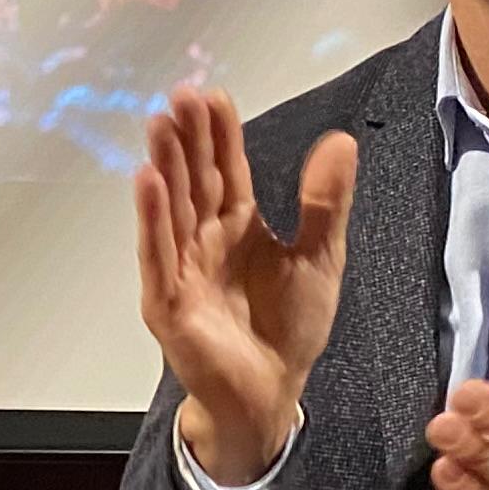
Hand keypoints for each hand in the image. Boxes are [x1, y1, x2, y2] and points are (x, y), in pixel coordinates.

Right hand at [132, 87, 353, 482]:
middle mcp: (204, 241)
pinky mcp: (168, 302)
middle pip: (194, 180)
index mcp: (238, 226)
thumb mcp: (321, 256)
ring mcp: (182, 269)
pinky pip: (158, 253)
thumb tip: (341, 140)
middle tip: (180, 96)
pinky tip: (147, 181)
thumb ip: (325, 201)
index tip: (213, 96)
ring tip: (159, 126)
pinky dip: (152, 218)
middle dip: (187, 139)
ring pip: (172, 208)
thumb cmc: (287, 329)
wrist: (270, 393)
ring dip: (164, 167)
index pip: (226, 170)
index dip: (220, 134)